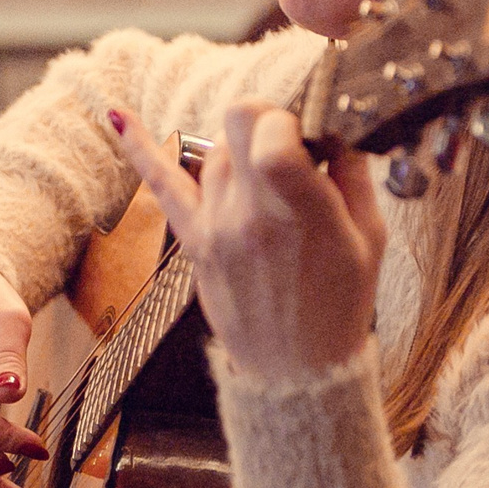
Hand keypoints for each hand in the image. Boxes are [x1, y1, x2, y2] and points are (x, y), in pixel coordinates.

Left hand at [108, 102, 381, 386]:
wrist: (298, 372)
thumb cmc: (340, 307)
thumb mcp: (370, 239)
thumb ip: (352, 174)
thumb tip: (337, 126)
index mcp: (302, 214)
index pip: (271, 134)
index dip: (288, 119)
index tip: (307, 133)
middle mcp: (250, 216)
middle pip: (237, 124)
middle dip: (267, 120)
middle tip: (289, 146)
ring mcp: (215, 227)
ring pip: (216, 151)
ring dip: (242, 151)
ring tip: (269, 182)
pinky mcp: (194, 241)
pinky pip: (162, 186)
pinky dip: (139, 148)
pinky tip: (118, 115)